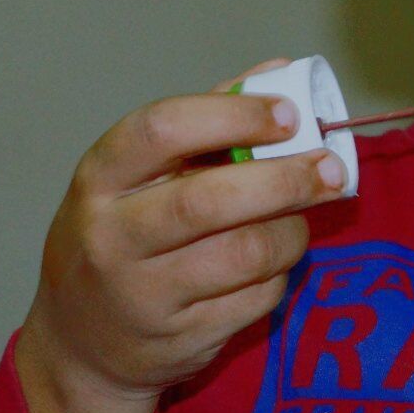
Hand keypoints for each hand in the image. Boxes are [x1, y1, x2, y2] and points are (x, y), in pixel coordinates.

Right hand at [14, 58, 346, 412]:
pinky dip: (279, 275)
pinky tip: (272, 263)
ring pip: (245, 253)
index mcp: (101, 175)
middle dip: (285, 179)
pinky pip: (256, 299)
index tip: (289, 115)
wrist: (81, 343)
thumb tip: (280, 69)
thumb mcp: (142, 171)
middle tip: (331, 167)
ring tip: (299, 217)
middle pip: (209, 199)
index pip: (163, 129)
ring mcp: (141, 295)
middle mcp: (111, 236)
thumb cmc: (125, 230)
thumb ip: (210, 116)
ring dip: (292, 231)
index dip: (235, 117)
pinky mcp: (179, 340)